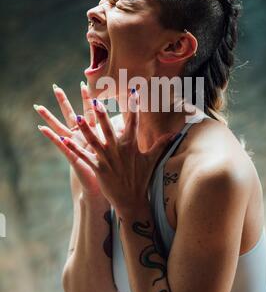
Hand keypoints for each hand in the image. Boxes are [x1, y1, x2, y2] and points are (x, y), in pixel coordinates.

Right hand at [34, 82, 123, 196]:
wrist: (105, 186)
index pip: (90, 111)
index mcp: (94, 132)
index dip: (87, 98)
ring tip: (38, 106)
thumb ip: (127, 133)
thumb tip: (134, 121)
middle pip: (72, 114)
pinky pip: (60, 145)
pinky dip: (51, 137)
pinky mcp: (73, 155)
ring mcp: (75, 145)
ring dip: (50, 117)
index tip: (83, 82)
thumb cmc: (113, 167)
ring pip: (61, 128)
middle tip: (55, 87)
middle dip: (63, 101)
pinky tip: (41, 129)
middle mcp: (82, 136)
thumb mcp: (121, 147)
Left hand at [58, 90, 175, 211]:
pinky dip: (74, 149)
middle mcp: (118, 150)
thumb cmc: (141, 178)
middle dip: (102, 115)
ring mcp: (107, 159)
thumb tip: (175, 134)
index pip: (133, 122)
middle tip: (95, 101)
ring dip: (85, 129)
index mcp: (131, 145)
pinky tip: (64, 140)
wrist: (132, 200)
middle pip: (109, 129)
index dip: (133, 106)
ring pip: (94, 141)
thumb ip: (161, 144)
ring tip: (77, 117)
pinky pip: (84, 157)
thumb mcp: (152, 159)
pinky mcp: (98, 169)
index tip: (133, 91)